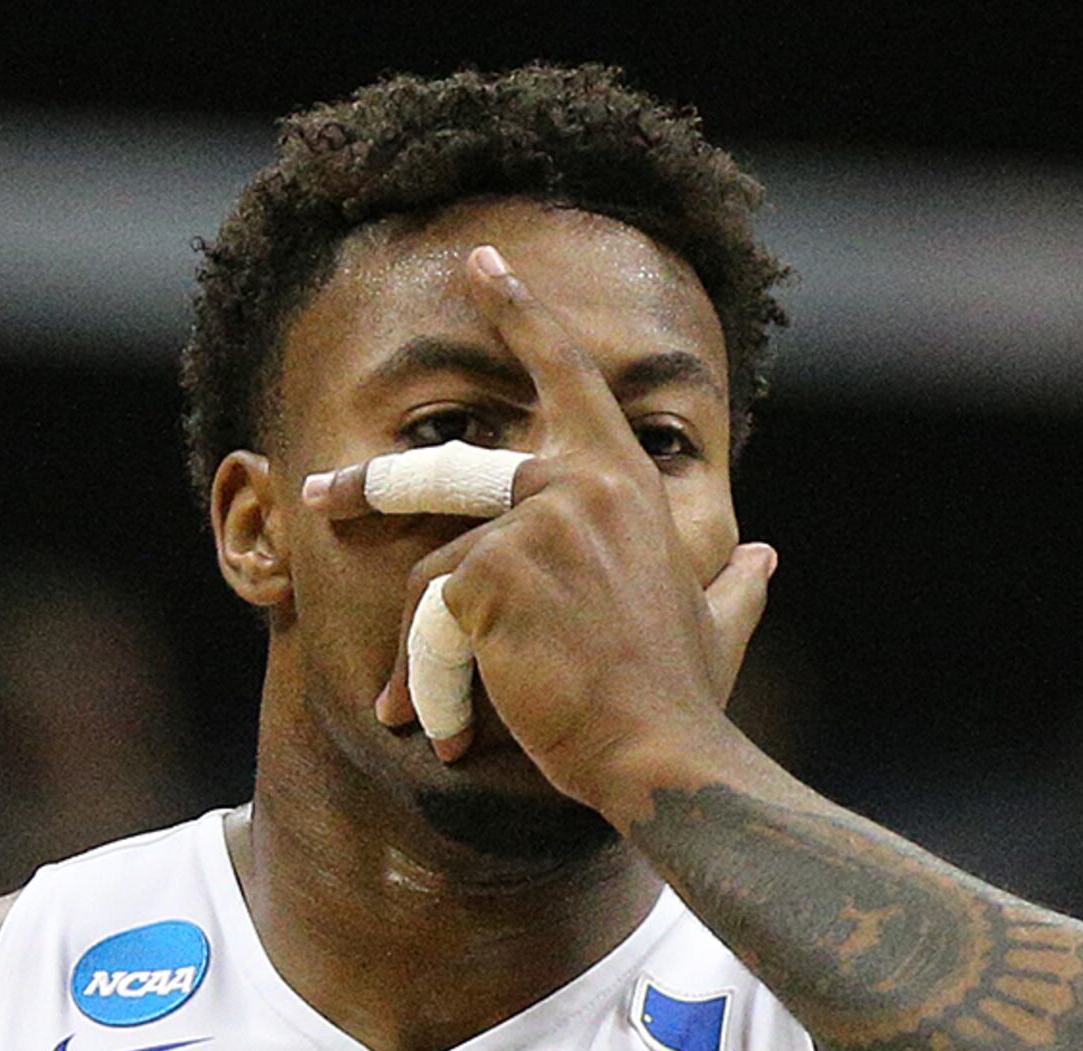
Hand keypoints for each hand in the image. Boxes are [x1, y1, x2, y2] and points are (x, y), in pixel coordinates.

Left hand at [334, 245, 776, 811]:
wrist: (664, 754)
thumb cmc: (682, 700)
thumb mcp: (718, 623)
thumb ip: (734, 581)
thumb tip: (764, 557)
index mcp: (623, 480)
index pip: (567, 375)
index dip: (520, 314)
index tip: (479, 263)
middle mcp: (577, 483)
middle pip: (449, 471)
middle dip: (374, 484)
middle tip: (319, 497)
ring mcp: (532, 524)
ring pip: (433, 577)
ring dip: (418, 657)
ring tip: (415, 717)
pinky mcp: (490, 574)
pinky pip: (428, 625)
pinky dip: (427, 685)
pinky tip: (451, 736)